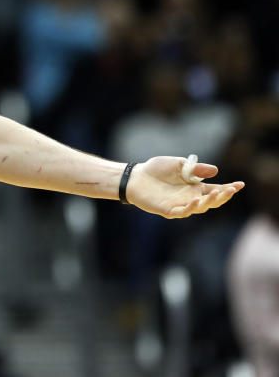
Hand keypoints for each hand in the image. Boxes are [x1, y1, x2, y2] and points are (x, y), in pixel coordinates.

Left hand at [126, 156, 244, 218]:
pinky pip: (182, 212)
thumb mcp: (179, 164)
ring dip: (208, 201)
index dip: (228, 188)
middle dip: (223, 196)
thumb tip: (215, 171)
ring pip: (199, 208)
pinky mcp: (168, 210)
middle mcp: (190, 198)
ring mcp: (180, 205)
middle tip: (231, 190)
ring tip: (216, 193)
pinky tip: (195, 200)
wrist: (135, 176)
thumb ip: (196, 169)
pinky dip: (190, 207)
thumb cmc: (156, 170)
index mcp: (195, 187)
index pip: (216, 189)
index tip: (240, 184)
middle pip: (211, 201)